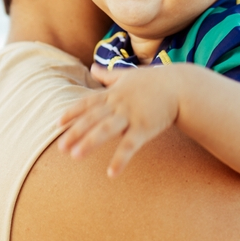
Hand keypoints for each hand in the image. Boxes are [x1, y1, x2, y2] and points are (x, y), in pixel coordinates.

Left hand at [57, 64, 179, 177]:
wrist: (181, 86)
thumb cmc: (154, 81)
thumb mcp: (128, 74)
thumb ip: (108, 75)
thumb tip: (92, 67)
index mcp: (113, 93)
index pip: (88, 103)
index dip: (72, 113)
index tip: (58, 123)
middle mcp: (119, 104)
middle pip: (92, 118)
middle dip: (76, 132)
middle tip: (61, 148)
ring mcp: (131, 115)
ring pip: (106, 129)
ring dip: (90, 142)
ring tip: (76, 156)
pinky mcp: (144, 128)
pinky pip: (130, 145)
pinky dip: (120, 159)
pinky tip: (111, 173)